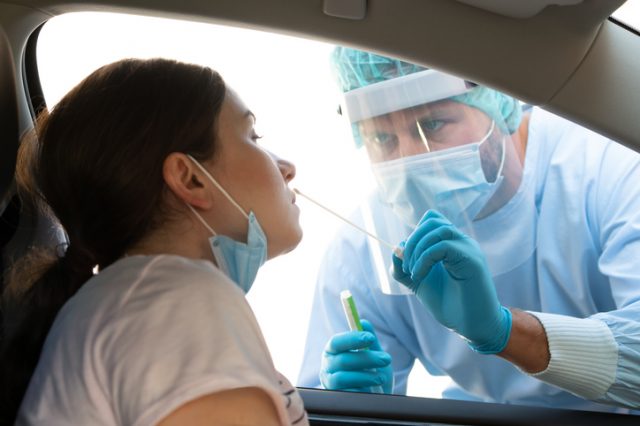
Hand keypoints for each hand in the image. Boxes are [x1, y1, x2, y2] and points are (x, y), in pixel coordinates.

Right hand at [320, 320, 392, 392]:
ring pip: (342, 378)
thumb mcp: (374, 354)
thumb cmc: (371, 372)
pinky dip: (363, 390)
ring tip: (381, 377)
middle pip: (342, 360)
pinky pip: (347, 394)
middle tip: (386, 359)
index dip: (352, 339)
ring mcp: (330, 384)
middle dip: (367, 359)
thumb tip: (364, 323)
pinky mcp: (336, 399)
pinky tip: (372, 389)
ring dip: (365, 376)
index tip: (370, 338)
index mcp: (333, 352)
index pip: (336, 342)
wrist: (377, 396)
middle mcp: (328, 367)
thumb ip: (369, 339)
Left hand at [391, 210, 511, 353]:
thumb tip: (395, 250)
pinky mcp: (472, 259)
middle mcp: (461, 242)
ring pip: (438, 229)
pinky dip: (424, 260)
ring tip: (413, 273)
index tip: (408, 259)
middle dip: (412, 241)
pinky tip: (419, 276)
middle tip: (407, 267)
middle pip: (432, 220)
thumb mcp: (418, 283)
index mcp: (451, 244)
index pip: (431, 219)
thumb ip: (404, 268)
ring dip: (417, 249)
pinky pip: (442, 246)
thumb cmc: (449, 304)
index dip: (414, 234)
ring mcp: (468, 248)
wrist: (472, 325)